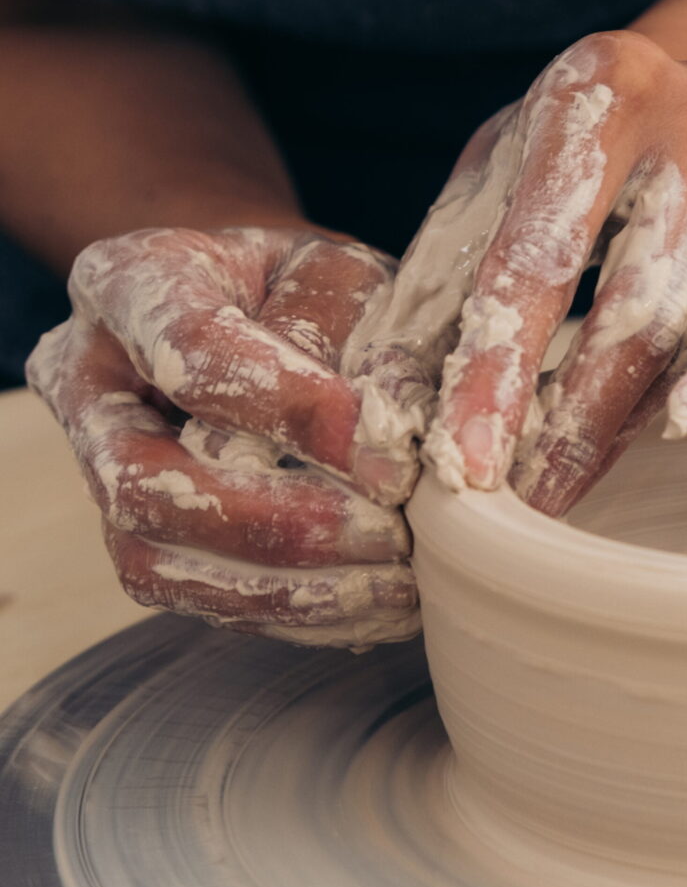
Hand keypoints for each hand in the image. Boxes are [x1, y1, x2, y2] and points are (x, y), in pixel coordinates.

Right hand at [26, 226, 431, 646]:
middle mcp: (91, 384)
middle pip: (146, 485)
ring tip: (396, 589)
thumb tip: (388, 443)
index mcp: (130, 284)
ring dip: (290, 590)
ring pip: (159, 561)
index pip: (193, 354)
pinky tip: (376, 608)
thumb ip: (359, 334)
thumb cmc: (311, 286)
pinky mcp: (144, 534)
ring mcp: (102, 468)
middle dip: (281, 526)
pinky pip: (197, 598)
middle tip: (390, 538)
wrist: (272, 310)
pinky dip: (294, 614)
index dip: (296, 413)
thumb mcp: (343, 272)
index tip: (392, 464)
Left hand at [419, 30, 686, 515]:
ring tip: (565, 487)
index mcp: (598, 90)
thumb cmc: (577, 142)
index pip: (539, 258)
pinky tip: (686, 429)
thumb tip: (388, 397)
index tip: (466, 463)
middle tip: (520, 499)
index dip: (499, 371)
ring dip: (628, 419)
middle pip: (633, 303)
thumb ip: (444, 275)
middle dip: (570, 418)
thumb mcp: (496, 178)